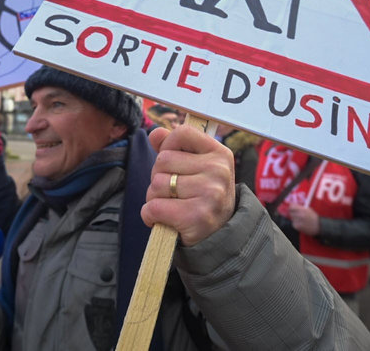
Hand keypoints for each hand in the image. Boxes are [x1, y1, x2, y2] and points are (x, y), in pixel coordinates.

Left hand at [141, 125, 235, 245]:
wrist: (217, 237)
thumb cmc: (201, 197)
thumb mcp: (195, 168)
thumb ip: (174, 148)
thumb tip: (155, 133)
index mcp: (219, 153)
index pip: (182, 133)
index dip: (168, 146)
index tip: (173, 163)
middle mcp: (218, 171)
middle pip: (163, 160)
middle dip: (159, 177)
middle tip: (173, 192)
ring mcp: (209, 193)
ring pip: (156, 184)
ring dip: (154, 197)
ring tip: (171, 206)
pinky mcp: (195, 217)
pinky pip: (153, 207)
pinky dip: (150, 215)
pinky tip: (163, 220)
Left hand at [287, 204, 319, 234]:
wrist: (319, 227)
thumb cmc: (314, 218)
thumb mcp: (309, 210)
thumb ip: (301, 207)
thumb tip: (292, 204)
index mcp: (303, 210)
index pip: (292, 207)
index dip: (291, 207)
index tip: (291, 207)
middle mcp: (300, 215)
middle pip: (290, 212)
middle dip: (292, 212)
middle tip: (296, 214)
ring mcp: (298, 221)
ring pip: (292, 218)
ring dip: (294, 218)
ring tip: (301, 220)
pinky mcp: (297, 227)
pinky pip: (293, 223)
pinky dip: (296, 223)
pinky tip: (301, 224)